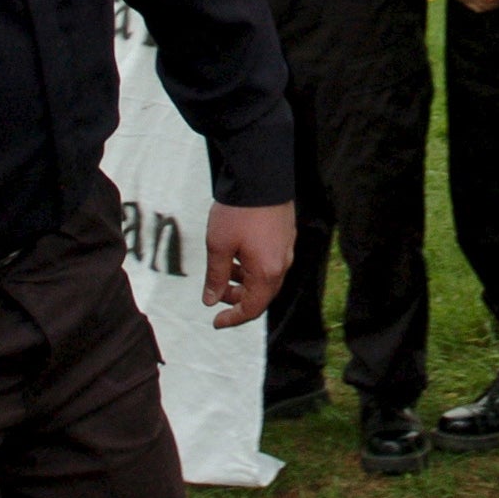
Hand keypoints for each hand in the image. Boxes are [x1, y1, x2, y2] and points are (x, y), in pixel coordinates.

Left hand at [203, 201, 294, 327]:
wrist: (261, 175)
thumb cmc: (239, 212)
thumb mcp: (218, 246)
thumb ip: (215, 277)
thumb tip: (211, 301)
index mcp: (267, 273)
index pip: (252, 309)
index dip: (233, 319)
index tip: (216, 322)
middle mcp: (282, 264)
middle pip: (261, 295)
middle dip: (237, 298)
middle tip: (216, 293)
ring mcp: (286, 248)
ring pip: (266, 276)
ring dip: (244, 280)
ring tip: (225, 269)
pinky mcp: (286, 234)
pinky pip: (271, 260)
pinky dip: (253, 266)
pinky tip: (238, 253)